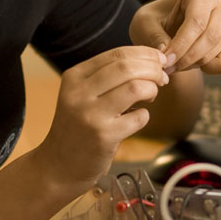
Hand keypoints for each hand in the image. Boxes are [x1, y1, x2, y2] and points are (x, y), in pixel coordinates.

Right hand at [40, 45, 168, 186]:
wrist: (58, 165)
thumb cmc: (76, 127)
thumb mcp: (80, 95)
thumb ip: (106, 77)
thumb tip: (148, 60)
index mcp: (74, 77)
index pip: (117, 54)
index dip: (144, 54)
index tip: (159, 60)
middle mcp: (79, 93)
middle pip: (127, 67)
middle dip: (153, 69)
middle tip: (162, 77)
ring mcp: (91, 115)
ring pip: (135, 88)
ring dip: (152, 89)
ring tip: (151, 96)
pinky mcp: (104, 136)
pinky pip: (138, 117)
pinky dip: (145, 115)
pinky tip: (137, 119)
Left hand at [130, 0, 220, 74]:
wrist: (163, 29)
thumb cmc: (155, 20)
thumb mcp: (145, 23)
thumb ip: (154, 36)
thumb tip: (166, 52)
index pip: (197, 21)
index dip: (181, 44)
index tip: (166, 60)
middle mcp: (219, 8)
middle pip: (210, 37)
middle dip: (187, 57)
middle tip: (167, 67)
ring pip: (215, 52)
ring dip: (192, 64)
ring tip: (173, 64)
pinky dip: (208, 69)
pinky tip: (190, 64)